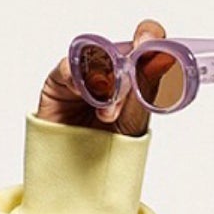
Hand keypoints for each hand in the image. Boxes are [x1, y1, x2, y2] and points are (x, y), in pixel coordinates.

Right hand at [35, 18, 170, 137]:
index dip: (149, 36)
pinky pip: (68, 67)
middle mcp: (112, 72)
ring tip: (107, 112)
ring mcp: (86, 75)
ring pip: (94, 57)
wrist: (85, 176)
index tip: (148, 40)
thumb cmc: (113, 148)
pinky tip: (81, 90)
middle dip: (124, 71)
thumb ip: (145, 88)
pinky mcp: (60, 83)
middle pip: (119, 50)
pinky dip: (75, 75)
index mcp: (136, 78)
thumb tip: (154, 56)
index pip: (146, 46)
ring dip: (102, 80)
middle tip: (126, 93)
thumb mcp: (136, 119)